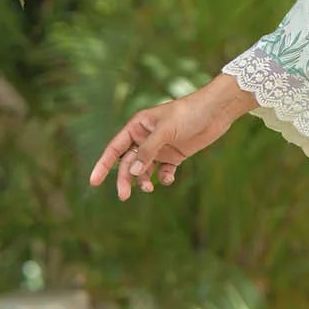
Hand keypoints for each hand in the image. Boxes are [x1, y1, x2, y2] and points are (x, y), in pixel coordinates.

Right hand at [88, 73, 255, 199]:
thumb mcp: (166, 130)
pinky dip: (163, 178)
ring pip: (144, 170)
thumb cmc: (189, 113)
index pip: (114, 148)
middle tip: (123, 196)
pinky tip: (168, 179)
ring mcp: (160, 148)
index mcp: (137, 126)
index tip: (93, 182)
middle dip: (125, 179)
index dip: (103, 165)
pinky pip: (163, 172)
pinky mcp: (175, 156)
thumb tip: (134, 172)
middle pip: (128, 163)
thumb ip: (148, 150)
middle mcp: (145, 138)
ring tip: (149, 189)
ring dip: (143, 181)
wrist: (215, 111)